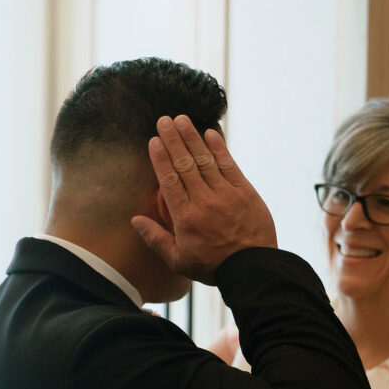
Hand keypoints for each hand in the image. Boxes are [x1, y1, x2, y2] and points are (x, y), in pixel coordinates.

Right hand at [132, 116, 276, 284]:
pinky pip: (229, 165)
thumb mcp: (178, 260)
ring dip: (193, 138)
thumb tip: (135, 220)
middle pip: (185, 164)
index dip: (161, 158)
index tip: (154, 140)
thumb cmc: (213, 266)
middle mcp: (204, 201)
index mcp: (185, 217)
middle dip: (174, 140)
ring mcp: (226, 195)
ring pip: (205, 160)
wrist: (252, 269)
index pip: (169, 180)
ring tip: (182, 120)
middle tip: (164, 120)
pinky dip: (219, 148)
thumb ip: (155, 239)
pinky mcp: (245, 192)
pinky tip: (210, 133)